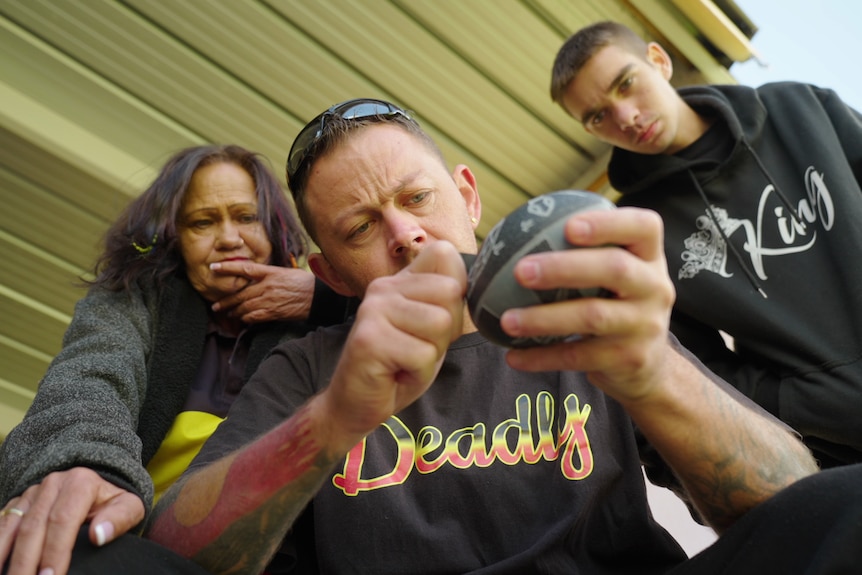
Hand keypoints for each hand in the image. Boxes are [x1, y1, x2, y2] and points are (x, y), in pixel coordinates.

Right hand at [0, 468, 144, 574]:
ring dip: (7, 557)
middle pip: (34, 526)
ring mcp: (33, 492)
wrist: (98, 486)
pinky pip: (3, 523)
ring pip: (13, 526)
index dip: (54, 551)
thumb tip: (98, 535)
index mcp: (80, 483)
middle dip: (27, 562)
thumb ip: (119, 519)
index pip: (63, 520)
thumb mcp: (128, 507)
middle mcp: (53, 484)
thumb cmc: (113, 502)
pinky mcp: (19, 501)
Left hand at [210, 262, 315, 322]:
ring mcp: (269, 300)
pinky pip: (253, 317)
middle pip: (240, 294)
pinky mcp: (273, 313)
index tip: (214, 267)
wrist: (317, 297)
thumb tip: (257, 276)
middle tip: (216, 305)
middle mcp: (267, 286)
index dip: (228, 268)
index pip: (245, 269)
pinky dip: (246, 319)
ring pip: (244, 307)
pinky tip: (242, 319)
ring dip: (234, 311)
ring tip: (228, 313)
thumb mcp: (285, 272)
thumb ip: (269, 274)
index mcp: (270, 273)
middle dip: (226, 300)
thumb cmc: (303, 283)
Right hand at [320, 241, 465, 450]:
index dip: (457, 293)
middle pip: (450, 291)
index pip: (446, 255)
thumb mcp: (431, 329)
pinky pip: (423, 355)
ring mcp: (374, 310)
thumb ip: (447, 301)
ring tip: (406, 360)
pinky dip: (419, 373)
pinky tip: (397, 374)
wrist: (355, 403)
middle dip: (446, 330)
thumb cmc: (398, 366)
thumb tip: (475, 283)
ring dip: (431, 353)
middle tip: (417, 348)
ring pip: (440, 323)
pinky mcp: (370, 339)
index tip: (435, 323)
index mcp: (399, 280)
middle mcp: (383, 287)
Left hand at [500, 207, 675, 402]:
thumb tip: (511, 238)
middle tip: (520, 271)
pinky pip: (578, 356)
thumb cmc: (617, 303)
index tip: (568, 226)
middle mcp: (655, 287)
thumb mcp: (617, 274)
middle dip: (564, 268)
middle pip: (614, 269)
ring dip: (543, 318)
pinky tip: (513, 356)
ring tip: (507, 320)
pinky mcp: (630, 359)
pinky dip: (541, 356)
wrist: (648, 364)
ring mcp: (646, 325)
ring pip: (592, 317)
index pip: (644, 226)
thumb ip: (584, 253)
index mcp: (649, 256)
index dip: (608, 223)